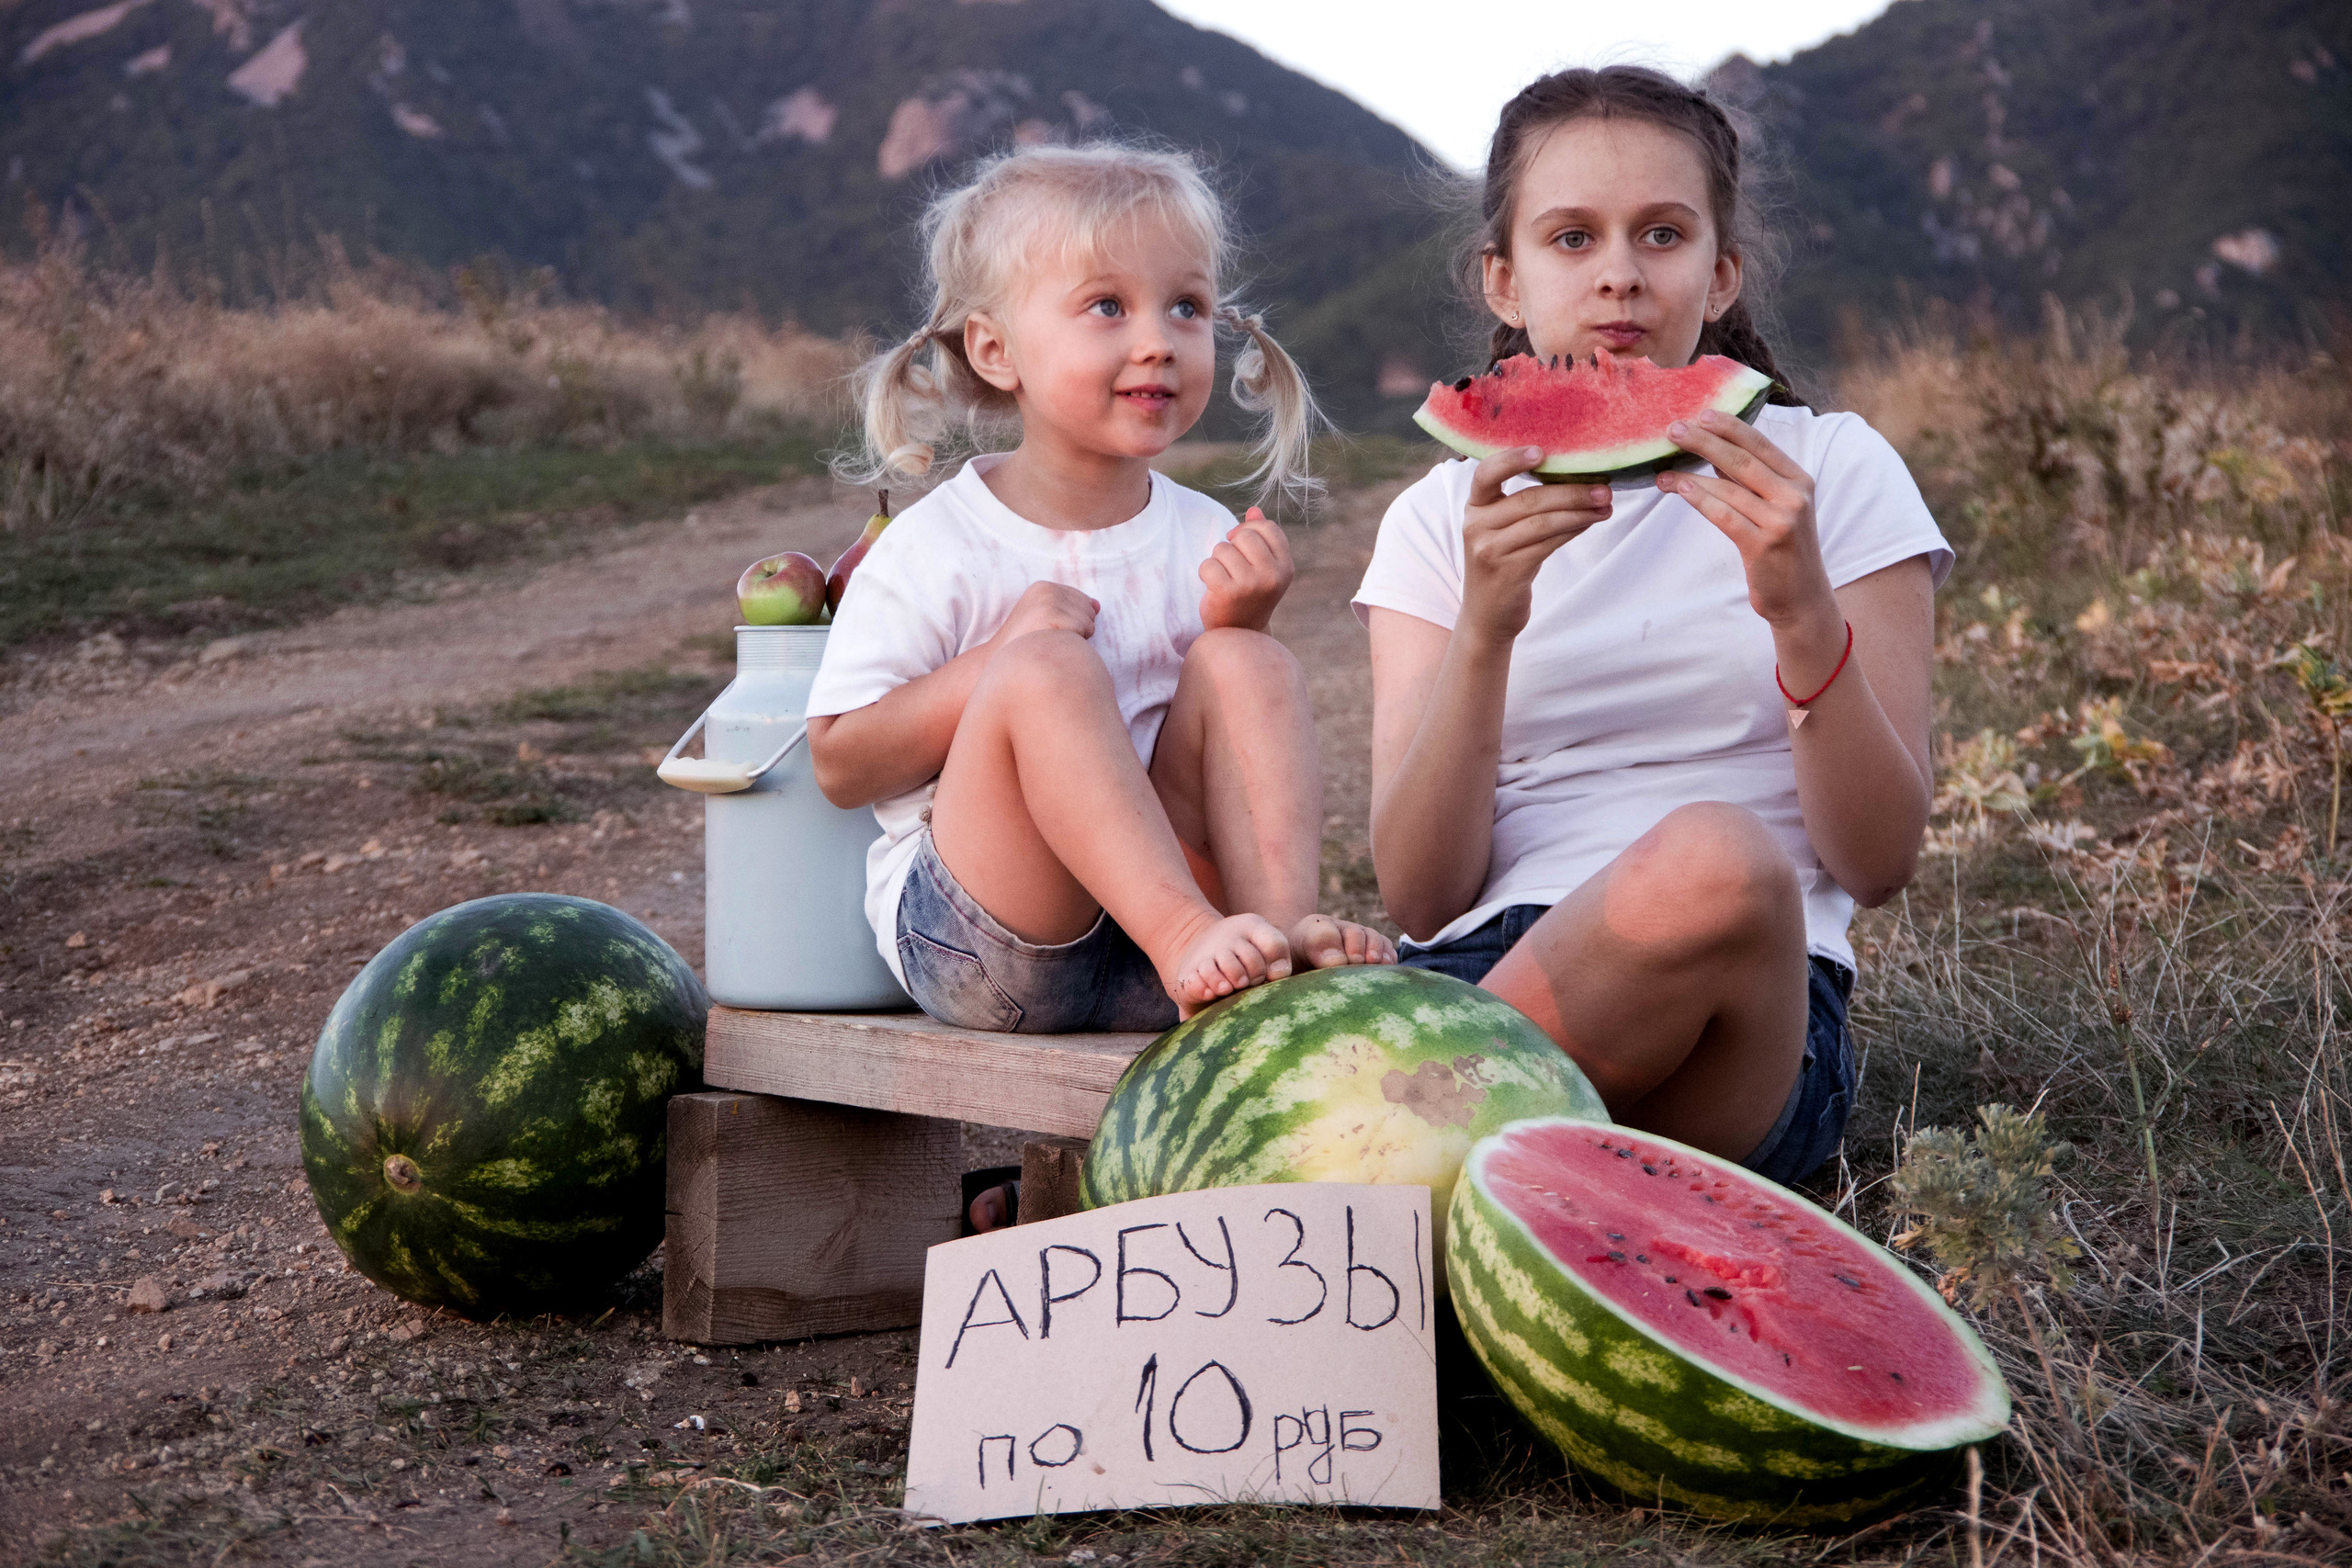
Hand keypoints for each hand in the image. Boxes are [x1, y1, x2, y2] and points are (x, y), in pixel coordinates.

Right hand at [991, 580, 1098, 647]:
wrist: (999, 661)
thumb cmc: (1026, 644)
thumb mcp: (1048, 619)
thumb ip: (1074, 609)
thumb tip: (1097, 606)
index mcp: (1043, 587)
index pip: (1083, 601)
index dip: (1075, 621)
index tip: (1052, 630)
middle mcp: (1046, 589)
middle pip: (1088, 609)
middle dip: (1079, 628)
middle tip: (1051, 639)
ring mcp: (1048, 601)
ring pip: (1089, 621)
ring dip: (1077, 638)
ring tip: (1051, 643)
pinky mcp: (1051, 615)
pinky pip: (1082, 630)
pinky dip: (1073, 643)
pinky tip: (1052, 647)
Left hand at [1198, 507, 1293, 630]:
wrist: (1239, 634)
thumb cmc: (1250, 594)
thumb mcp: (1262, 567)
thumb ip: (1260, 538)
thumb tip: (1254, 509)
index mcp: (1285, 567)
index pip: (1266, 528)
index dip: (1248, 530)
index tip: (1239, 543)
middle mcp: (1272, 576)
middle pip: (1244, 536)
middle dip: (1231, 546)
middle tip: (1232, 567)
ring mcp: (1251, 585)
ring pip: (1223, 549)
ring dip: (1217, 560)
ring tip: (1224, 579)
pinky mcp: (1228, 593)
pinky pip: (1208, 564)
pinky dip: (1205, 572)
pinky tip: (1213, 587)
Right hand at [1459, 448, 1613, 644]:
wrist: (1487, 616)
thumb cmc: (1502, 565)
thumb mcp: (1501, 531)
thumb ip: (1523, 506)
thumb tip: (1576, 478)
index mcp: (1474, 507)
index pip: (1486, 473)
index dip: (1512, 459)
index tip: (1542, 452)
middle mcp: (1476, 526)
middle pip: (1528, 499)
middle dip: (1571, 491)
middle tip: (1603, 487)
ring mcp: (1489, 550)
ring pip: (1542, 522)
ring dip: (1579, 512)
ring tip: (1605, 505)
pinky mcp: (1507, 572)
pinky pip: (1547, 544)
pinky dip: (1572, 531)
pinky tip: (1589, 523)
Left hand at [1656, 410, 1835, 628]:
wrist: (1801, 597)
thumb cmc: (1782, 548)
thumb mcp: (1776, 507)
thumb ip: (1751, 480)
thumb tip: (1712, 448)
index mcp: (1799, 480)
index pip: (1760, 444)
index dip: (1729, 427)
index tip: (1701, 412)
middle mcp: (1794, 496)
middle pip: (1742, 460)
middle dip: (1704, 441)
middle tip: (1673, 429)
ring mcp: (1781, 520)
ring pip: (1728, 488)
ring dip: (1690, 476)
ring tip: (1662, 470)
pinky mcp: (1763, 545)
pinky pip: (1724, 515)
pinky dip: (1699, 499)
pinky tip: (1679, 489)